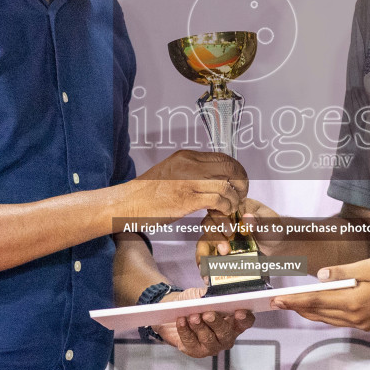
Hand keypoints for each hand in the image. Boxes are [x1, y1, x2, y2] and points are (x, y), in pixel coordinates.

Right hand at [116, 151, 247, 221]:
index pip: (224, 158)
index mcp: (187, 156)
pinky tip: (221, 213)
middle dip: (242, 183)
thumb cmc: (147, 192)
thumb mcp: (171, 171)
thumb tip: (213, 178)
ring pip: (227, 186)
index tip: (239, 183)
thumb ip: (192, 171)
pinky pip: (218, 201)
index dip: (237, 171)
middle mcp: (190, 165)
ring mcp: (189, 182)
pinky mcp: (186, 199)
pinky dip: (225, 208)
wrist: (127, 203)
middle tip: (241, 195)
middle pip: (230, 169)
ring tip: (231, 208)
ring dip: (234, 199)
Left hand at [152, 286, 255, 356]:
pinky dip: (185, 330)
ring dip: (199, 326)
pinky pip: (191, 342)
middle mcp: (225, 336)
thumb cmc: (193, 303)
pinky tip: (181, 321)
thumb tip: (210, 294)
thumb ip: (209, 294)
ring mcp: (211, 346)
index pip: (245, 322)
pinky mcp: (195, 351)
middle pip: (226, 333)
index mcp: (233, 321)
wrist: (174, 313)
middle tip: (208, 314)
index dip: (244, 318)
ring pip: (208, 339)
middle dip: (217, 323)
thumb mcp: (202, 294)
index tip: (239, 312)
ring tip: (193, 316)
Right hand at [196, 197, 279, 269]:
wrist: (277, 245)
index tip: (230, 231)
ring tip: (205, 265)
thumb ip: (260, 220)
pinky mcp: (221, 249)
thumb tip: (247, 218)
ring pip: (205, 240)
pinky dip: (206, 263)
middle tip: (225, 250)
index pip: (219, 209)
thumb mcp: (270, 222)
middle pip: (208, 225)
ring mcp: (222, 235)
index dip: (220, 219)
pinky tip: (206, 273)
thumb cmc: (273, 228)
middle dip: (214, 238)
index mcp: (235, 207)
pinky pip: (209, 254)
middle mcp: (225, 220)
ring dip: (203, 253)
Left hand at [271, 257, 369, 331]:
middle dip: (296, 307)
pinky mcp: (366, 325)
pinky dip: (323, 315)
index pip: (316, 301)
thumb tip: (319, 277)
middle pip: (318, 313)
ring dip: (308, 312)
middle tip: (276, 302)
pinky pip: (338, 321)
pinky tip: (316, 308)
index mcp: (354, 302)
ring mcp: (361, 324)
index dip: (294, 300)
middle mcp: (355, 317)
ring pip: (327, 319)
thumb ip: (343, 272)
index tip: (277, 299)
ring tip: (291, 304)